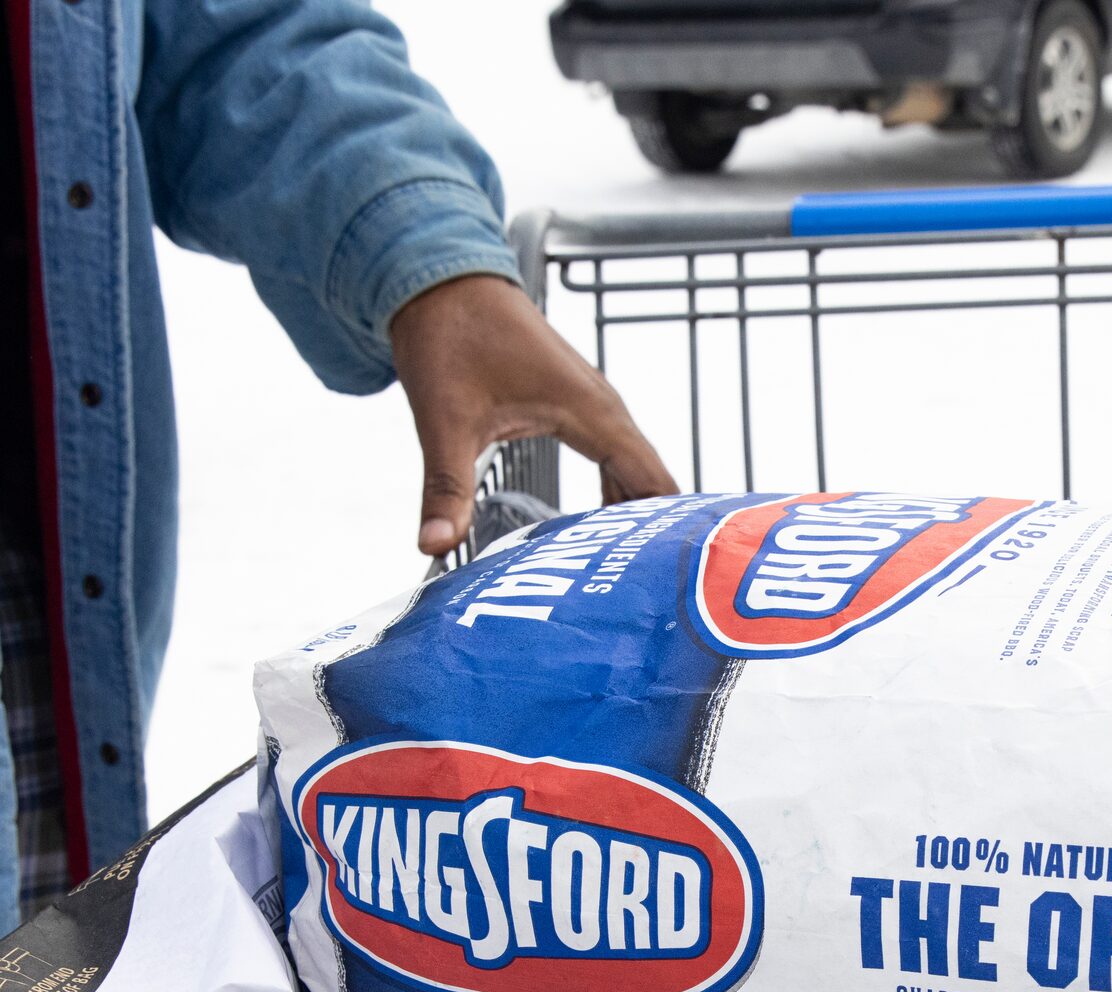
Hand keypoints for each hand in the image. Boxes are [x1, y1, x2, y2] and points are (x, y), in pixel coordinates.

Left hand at [388, 273, 679, 556]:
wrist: (439, 278)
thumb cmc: (450, 336)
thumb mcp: (445, 419)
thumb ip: (446, 488)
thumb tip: (432, 547)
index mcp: (591, 412)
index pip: (655, 481)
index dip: (672, 529)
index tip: (678, 578)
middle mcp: (604, 408)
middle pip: (652, 482)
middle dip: (657, 535)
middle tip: (657, 593)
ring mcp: (592, 405)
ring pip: (633, 470)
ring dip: (637, 514)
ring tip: (636, 573)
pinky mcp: (574, 405)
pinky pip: (613, 457)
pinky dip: (616, 492)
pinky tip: (601, 527)